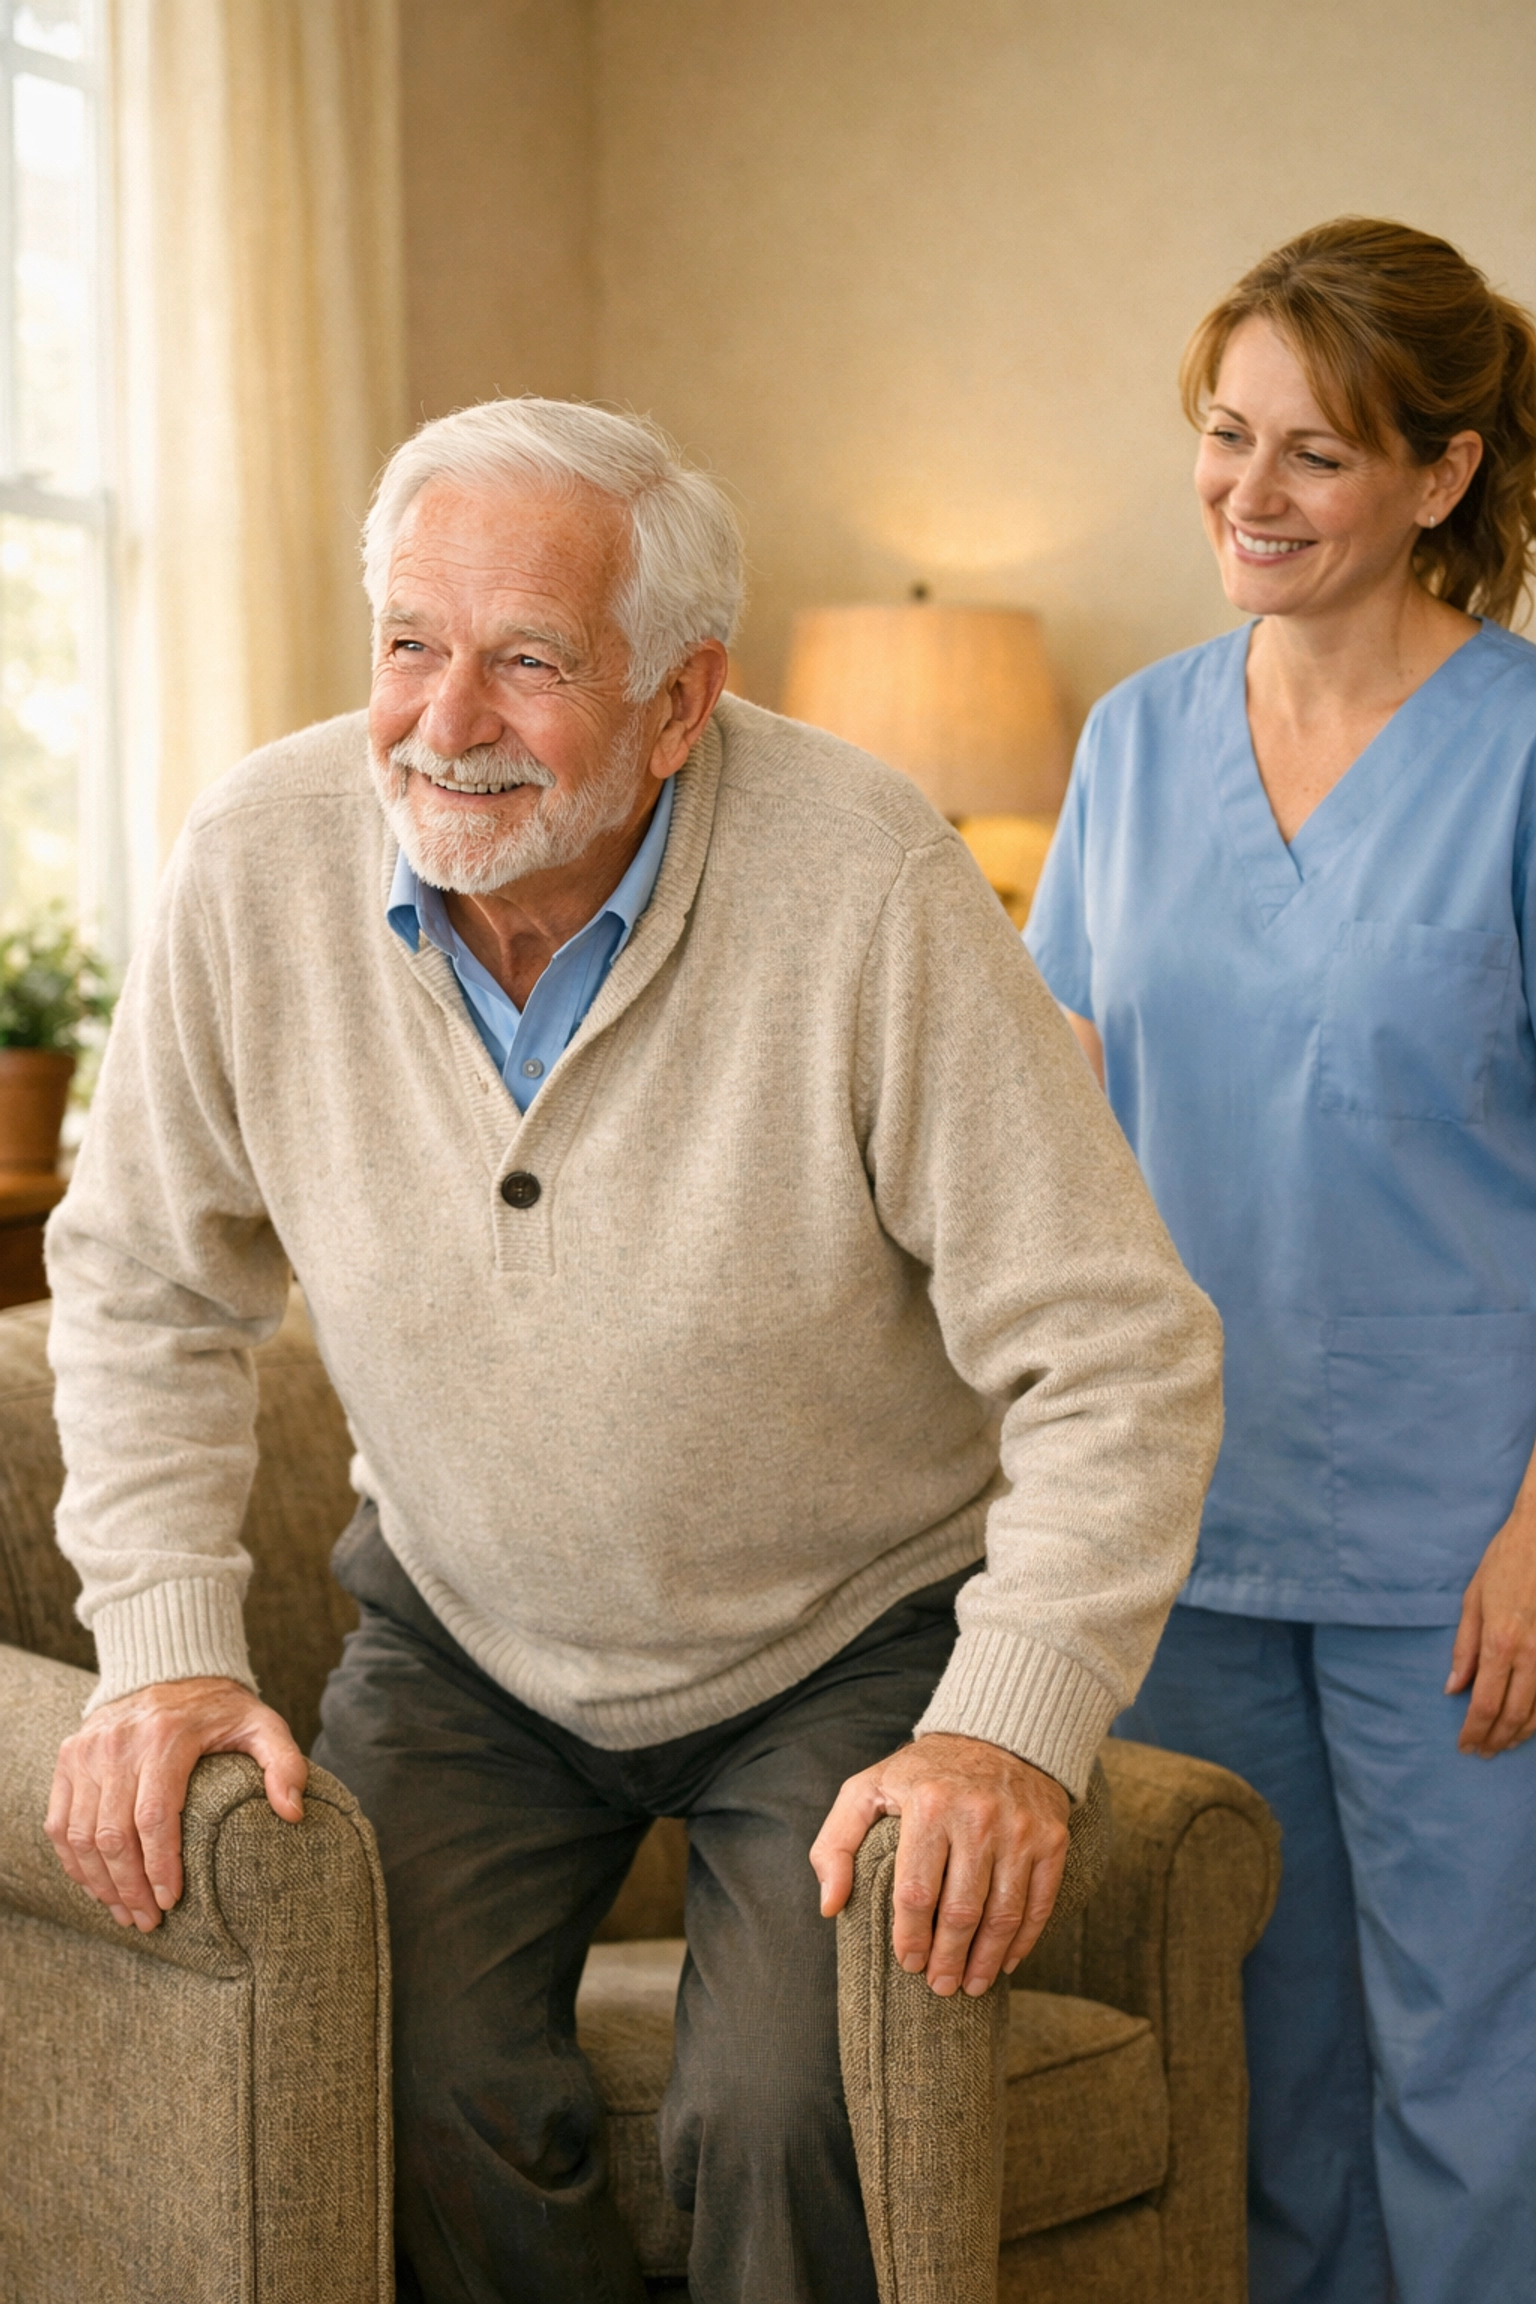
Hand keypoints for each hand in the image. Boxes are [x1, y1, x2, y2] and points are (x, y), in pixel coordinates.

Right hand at [46, 1676, 306, 1931]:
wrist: (170, 1667)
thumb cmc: (221, 1710)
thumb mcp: (263, 1725)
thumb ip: (285, 1764)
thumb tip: (293, 1813)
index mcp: (167, 1737)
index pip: (154, 1816)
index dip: (160, 1866)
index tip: (171, 1902)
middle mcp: (120, 1743)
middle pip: (113, 1834)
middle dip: (129, 1887)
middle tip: (148, 1921)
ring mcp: (88, 1750)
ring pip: (80, 1834)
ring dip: (99, 1883)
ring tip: (125, 1913)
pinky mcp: (69, 1757)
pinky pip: (59, 1822)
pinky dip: (73, 1862)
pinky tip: (96, 1886)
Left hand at [809, 1731, 1069, 1996]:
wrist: (998, 1733)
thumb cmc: (923, 1773)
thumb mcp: (868, 1790)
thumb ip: (836, 1843)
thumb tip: (830, 1905)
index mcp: (928, 1805)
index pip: (916, 1892)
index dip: (911, 1937)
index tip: (908, 1963)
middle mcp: (977, 1817)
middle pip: (961, 1911)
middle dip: (948, 1959)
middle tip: (940, 1987)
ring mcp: (1019, 1830)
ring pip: (1003, 1915)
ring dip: (987, 1960)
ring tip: (971, 1985)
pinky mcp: (1051, 1839)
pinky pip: (1040, 1903)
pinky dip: (1025, 1940)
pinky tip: (1007, 1962)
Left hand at [1447, 1498, 1535, 1754]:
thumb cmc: (1504, 1563)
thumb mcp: (1472, 1599)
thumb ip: (1464, 1648)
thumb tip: (1454, 1688)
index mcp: (1500, 1642)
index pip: (1484, 1704)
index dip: (1474, 1731)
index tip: (1465, 1745)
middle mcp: (1531, 1656)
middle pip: (1514, 1715)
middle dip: (1496, 1739)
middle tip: (1482, 1752)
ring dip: (1521, 1734)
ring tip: (1503, 1744)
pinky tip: (1531, 1724)